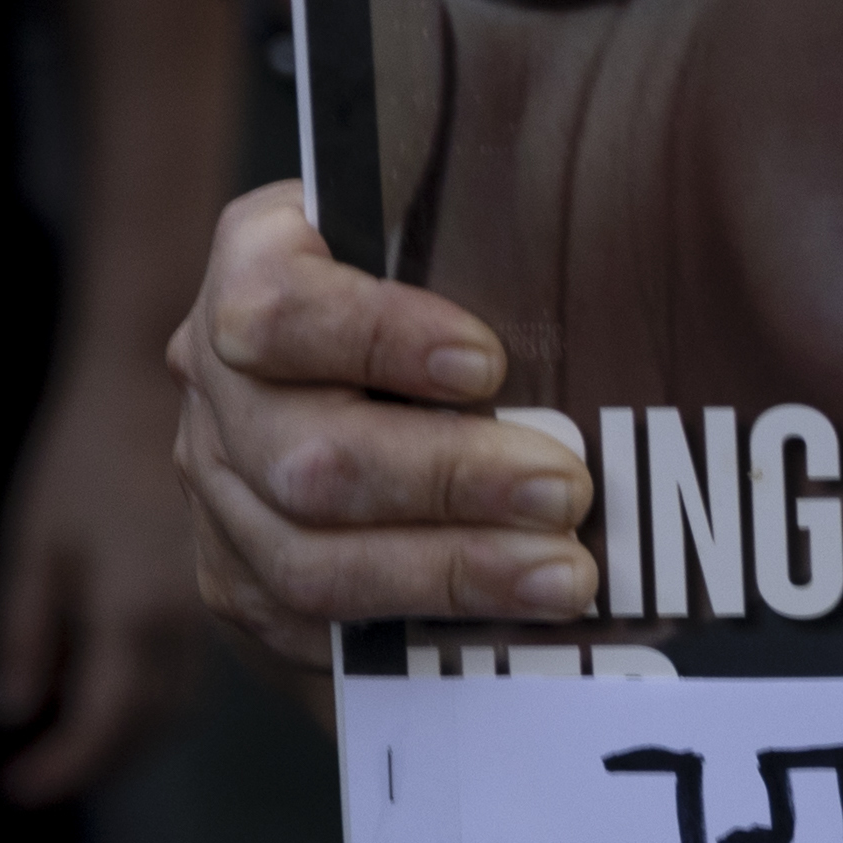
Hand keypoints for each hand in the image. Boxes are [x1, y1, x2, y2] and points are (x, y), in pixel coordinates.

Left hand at [0, 339, 219, 801]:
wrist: (183, 365)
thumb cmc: (96, 440)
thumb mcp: (41, 530)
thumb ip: (26, 624)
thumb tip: (13, 706)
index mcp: (134, 614)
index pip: (106, 725)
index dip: (64, 765)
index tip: (19, 786)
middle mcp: (192, 620)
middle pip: (154, 719)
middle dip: (106, 750)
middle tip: (52, 762)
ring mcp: (229, 597)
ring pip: (190, 684)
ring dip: (144, 717)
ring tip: (92, 719)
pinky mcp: (250, 571)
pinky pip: (213, 649)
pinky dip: (174, 669)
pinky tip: (144, 656)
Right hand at [170, 182, 594, 666]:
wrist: (371, 351)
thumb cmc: (443, 263)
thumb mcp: (449, 213)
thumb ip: (493, 219)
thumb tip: (628, 214)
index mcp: (253, 260)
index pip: (279, 308)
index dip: (378, 339)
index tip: (489, 362)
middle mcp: (215, 380)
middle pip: (307, 456)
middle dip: (449, 480)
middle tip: (568, 489)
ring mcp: (217, 491)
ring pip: (310, 561)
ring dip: (450, 572)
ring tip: (563, 574)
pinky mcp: (238, 581)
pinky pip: (318, 630)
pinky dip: (422, 625)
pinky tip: (512, 619)